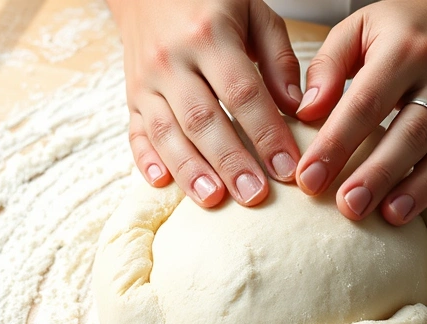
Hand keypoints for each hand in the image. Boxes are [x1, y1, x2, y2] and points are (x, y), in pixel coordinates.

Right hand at [108, 0, 303, 206]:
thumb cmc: (211, 0)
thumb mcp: (253, 10)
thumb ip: (277, 58)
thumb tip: (296, 109)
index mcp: (209, 35)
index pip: (242, 93)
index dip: (266, 133)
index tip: (287, 168)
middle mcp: (171, 59)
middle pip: (202, 120)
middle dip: (230, 162)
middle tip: (255, 196)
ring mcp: (145, 80)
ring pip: (165, 132)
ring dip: (190, 170)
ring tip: (214, 200)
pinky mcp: (130, 96)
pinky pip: (135, 132)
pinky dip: (145, 160)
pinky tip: (162, 183)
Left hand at [294, 0, 426, 224]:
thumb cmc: (400, 25)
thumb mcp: (359, 28)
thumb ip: (328, 66)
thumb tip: (305, 111)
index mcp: (404, 52)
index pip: (365, 104)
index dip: (336, 143)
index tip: (308, 178)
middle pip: (410, 133)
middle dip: (379, 174)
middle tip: (349, 208)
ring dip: (421, 188)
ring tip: (392, 217)